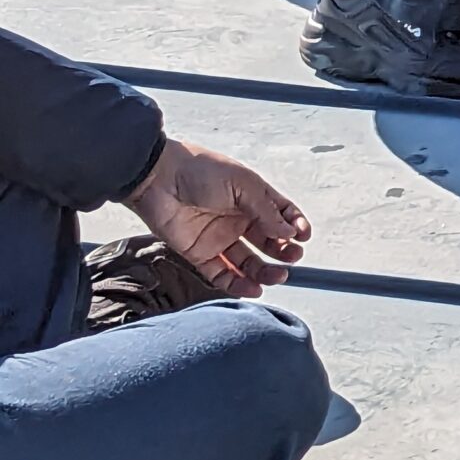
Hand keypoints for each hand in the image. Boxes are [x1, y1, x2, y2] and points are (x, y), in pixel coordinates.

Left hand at [121, 141, 310, 297]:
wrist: (157, 178)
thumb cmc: (201, 171)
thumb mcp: (242, 184)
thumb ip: (266, 210)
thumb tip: (289, 232)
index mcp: (253, 199)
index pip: (282, 216)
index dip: (296, 226)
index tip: (303, 237)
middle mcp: (239, 220)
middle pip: (268, 242)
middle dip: (284, 252)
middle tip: (292, 258)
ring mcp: (220, 239)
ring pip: (248, 262)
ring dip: (264, 271)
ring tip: (276, 277)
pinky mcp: (199, 254)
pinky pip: (222, 275)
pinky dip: (237, 285)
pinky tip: (253, 289)